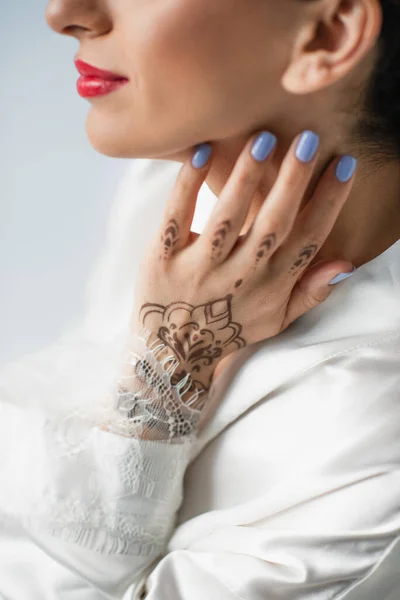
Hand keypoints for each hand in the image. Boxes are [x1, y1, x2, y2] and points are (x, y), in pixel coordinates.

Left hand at [129, 130, 356, 405]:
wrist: (173, 353)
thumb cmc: (229, 329)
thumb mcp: (275, 320)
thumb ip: (309, 293)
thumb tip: (346, 264)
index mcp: (269, 287)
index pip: (307, 240)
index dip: (327, 203)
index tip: (343, 166)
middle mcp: (237, 276)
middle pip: (271, 225)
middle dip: (293, 182)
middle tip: (307, 139)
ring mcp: (198, 268)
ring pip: (226, 218)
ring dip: (245, 178)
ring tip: (262, 139)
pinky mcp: (162, 259)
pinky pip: (176, 216)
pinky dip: (188, 184)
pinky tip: (202, 151)